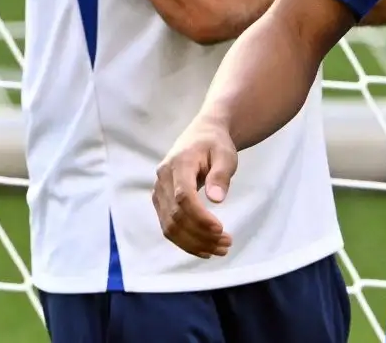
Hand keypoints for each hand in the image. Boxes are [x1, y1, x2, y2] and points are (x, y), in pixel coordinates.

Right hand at [153, 116, 238, 257]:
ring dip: (194, 243)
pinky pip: (168, 227)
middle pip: (176, 215)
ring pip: (169, 226)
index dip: (200, 217)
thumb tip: (217, 199)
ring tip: (221, 249)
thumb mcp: (226, 154)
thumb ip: (221, 174)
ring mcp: (158, 191)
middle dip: (201, 235)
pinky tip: (205, 250)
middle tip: (227, 243)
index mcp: (179, 163)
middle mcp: (163, 178)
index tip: (220, 229)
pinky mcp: (160, 202)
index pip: (183, 196)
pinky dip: (186, 242)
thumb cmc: (216, 144)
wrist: (201, 136)